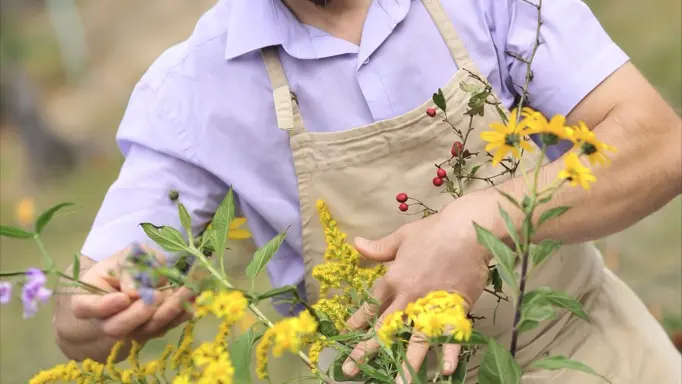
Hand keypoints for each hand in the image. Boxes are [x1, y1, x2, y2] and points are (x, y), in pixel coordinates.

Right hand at [53, 244, 193, 361]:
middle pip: (117, 328)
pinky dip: (182, 312)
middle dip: (139, 313)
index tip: (123, 297)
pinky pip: (167, 326)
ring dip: (169, 310)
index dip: (103, 306)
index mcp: (87, 301)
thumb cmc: (123, 267)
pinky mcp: (153, 331)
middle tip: (156, 296)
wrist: (135, 282)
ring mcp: (130, 332)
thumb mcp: (125, 257)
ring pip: (146, 330)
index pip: (86, 308)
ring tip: (187, 290)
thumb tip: (134, 290)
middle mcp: (106, 322)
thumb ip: (129, 267)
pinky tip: (195, 298)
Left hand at [342, 198, 493, 382]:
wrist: (468, 231)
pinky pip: (450, 336)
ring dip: (407, 364)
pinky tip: (444, 371)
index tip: (347, 335)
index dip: (358, 321)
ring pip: (414, 340)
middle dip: (367, 350)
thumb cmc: (434, 231)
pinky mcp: (455, 309)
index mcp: (393, 279)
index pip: (371, 305)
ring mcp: (431, 306)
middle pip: (384, 328)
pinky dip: (448, 353)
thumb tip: (356, 244)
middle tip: (351, 370)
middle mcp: (408, 297)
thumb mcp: (402, 236)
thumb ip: (379, 247)